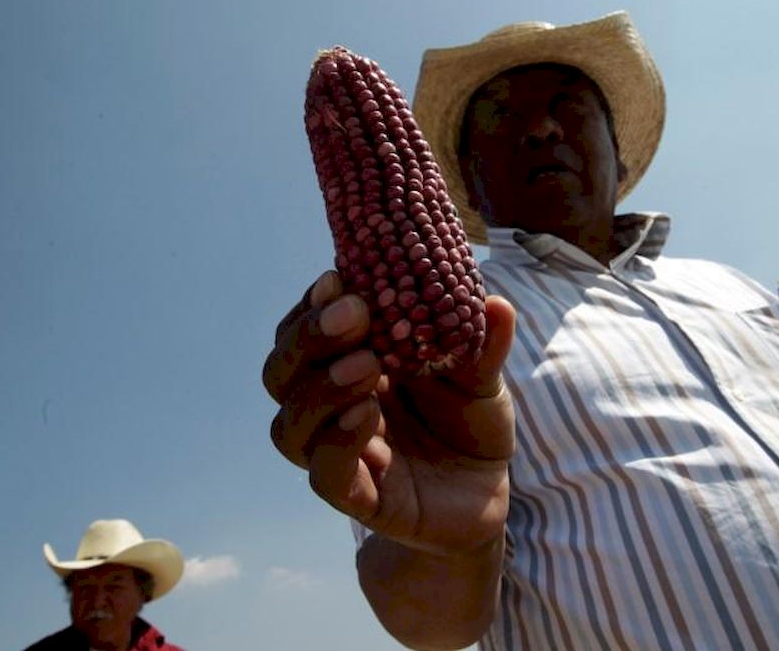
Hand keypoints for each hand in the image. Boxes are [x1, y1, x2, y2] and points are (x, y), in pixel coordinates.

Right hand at [263, 270, 516, 555]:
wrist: (486, 492)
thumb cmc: (470, 423)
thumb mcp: (481, 378)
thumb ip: (482, 346)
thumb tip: (497, 304)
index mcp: (349, 363)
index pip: (303, 330)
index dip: (312, 306)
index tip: (337, 279)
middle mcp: (331, 408)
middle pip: (281, 373)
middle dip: (308, 338)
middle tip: (353, 315)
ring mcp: (340, 454)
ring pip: (289, 427)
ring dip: (319, 390)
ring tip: (366, 365)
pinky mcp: (360, 499)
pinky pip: (326, 476)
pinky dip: (337, 444)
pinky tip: (366, 416)